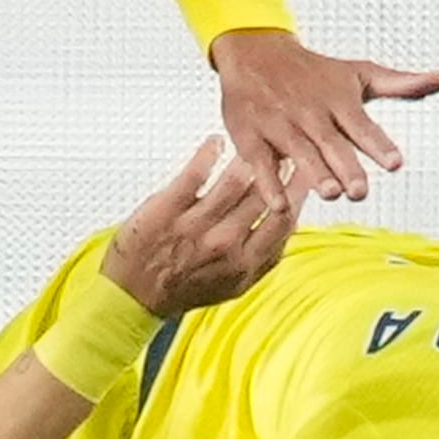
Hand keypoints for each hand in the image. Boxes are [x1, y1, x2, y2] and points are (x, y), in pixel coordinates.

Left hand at [97, 138, 296, 317]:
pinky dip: (208, 152)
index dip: (298, 191)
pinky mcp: (167, 208)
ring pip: (234, 181)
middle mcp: (223, 245)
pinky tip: (215, 143)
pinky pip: (195, 173)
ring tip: (252, 144)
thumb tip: (289, 230)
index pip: (283, 220)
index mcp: (244, 264)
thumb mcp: (233, 286)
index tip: (306, 173)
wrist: (133, 295)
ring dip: (247, 158)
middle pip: (263, 196)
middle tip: (283, 148)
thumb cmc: (182, 288)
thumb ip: (263, 260)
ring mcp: (195, 226)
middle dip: (278, 168)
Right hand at [208, 30, 438, 204]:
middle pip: (331, 143)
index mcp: (339, 99)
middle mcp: (310, 112)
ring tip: (331, 192)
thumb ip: (400, 84)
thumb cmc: (315, 72)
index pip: (362, 125)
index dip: (378, 145)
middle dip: (345, 166)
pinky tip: (279, 203)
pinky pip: (260, 162)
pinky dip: (268, 182)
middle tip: (360, 191)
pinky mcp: (251, 137)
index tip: (395, 163)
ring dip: (314, 172)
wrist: (256, 53)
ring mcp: (280, 124)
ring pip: (299, 152)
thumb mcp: (359, 73)